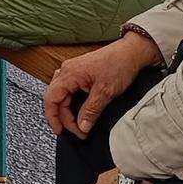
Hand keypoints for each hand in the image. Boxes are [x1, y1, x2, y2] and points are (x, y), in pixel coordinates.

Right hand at [44, 31, 163, 138]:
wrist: (132, 52)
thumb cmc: (119, 65)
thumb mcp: (105, 92)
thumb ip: (90, 110)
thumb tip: (81, 126)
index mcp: (69, 74)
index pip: (51, 99)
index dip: (53, 117)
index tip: (60, 131)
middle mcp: (66, 70)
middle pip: (55, 98)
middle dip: (63, 117)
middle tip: (78, 131)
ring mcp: (72, 70)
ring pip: (61, 94)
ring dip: (67, 110)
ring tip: (78, 123)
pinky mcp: (80, 71)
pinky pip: (68, 89)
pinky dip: (71, 102)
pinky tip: (79, 109)